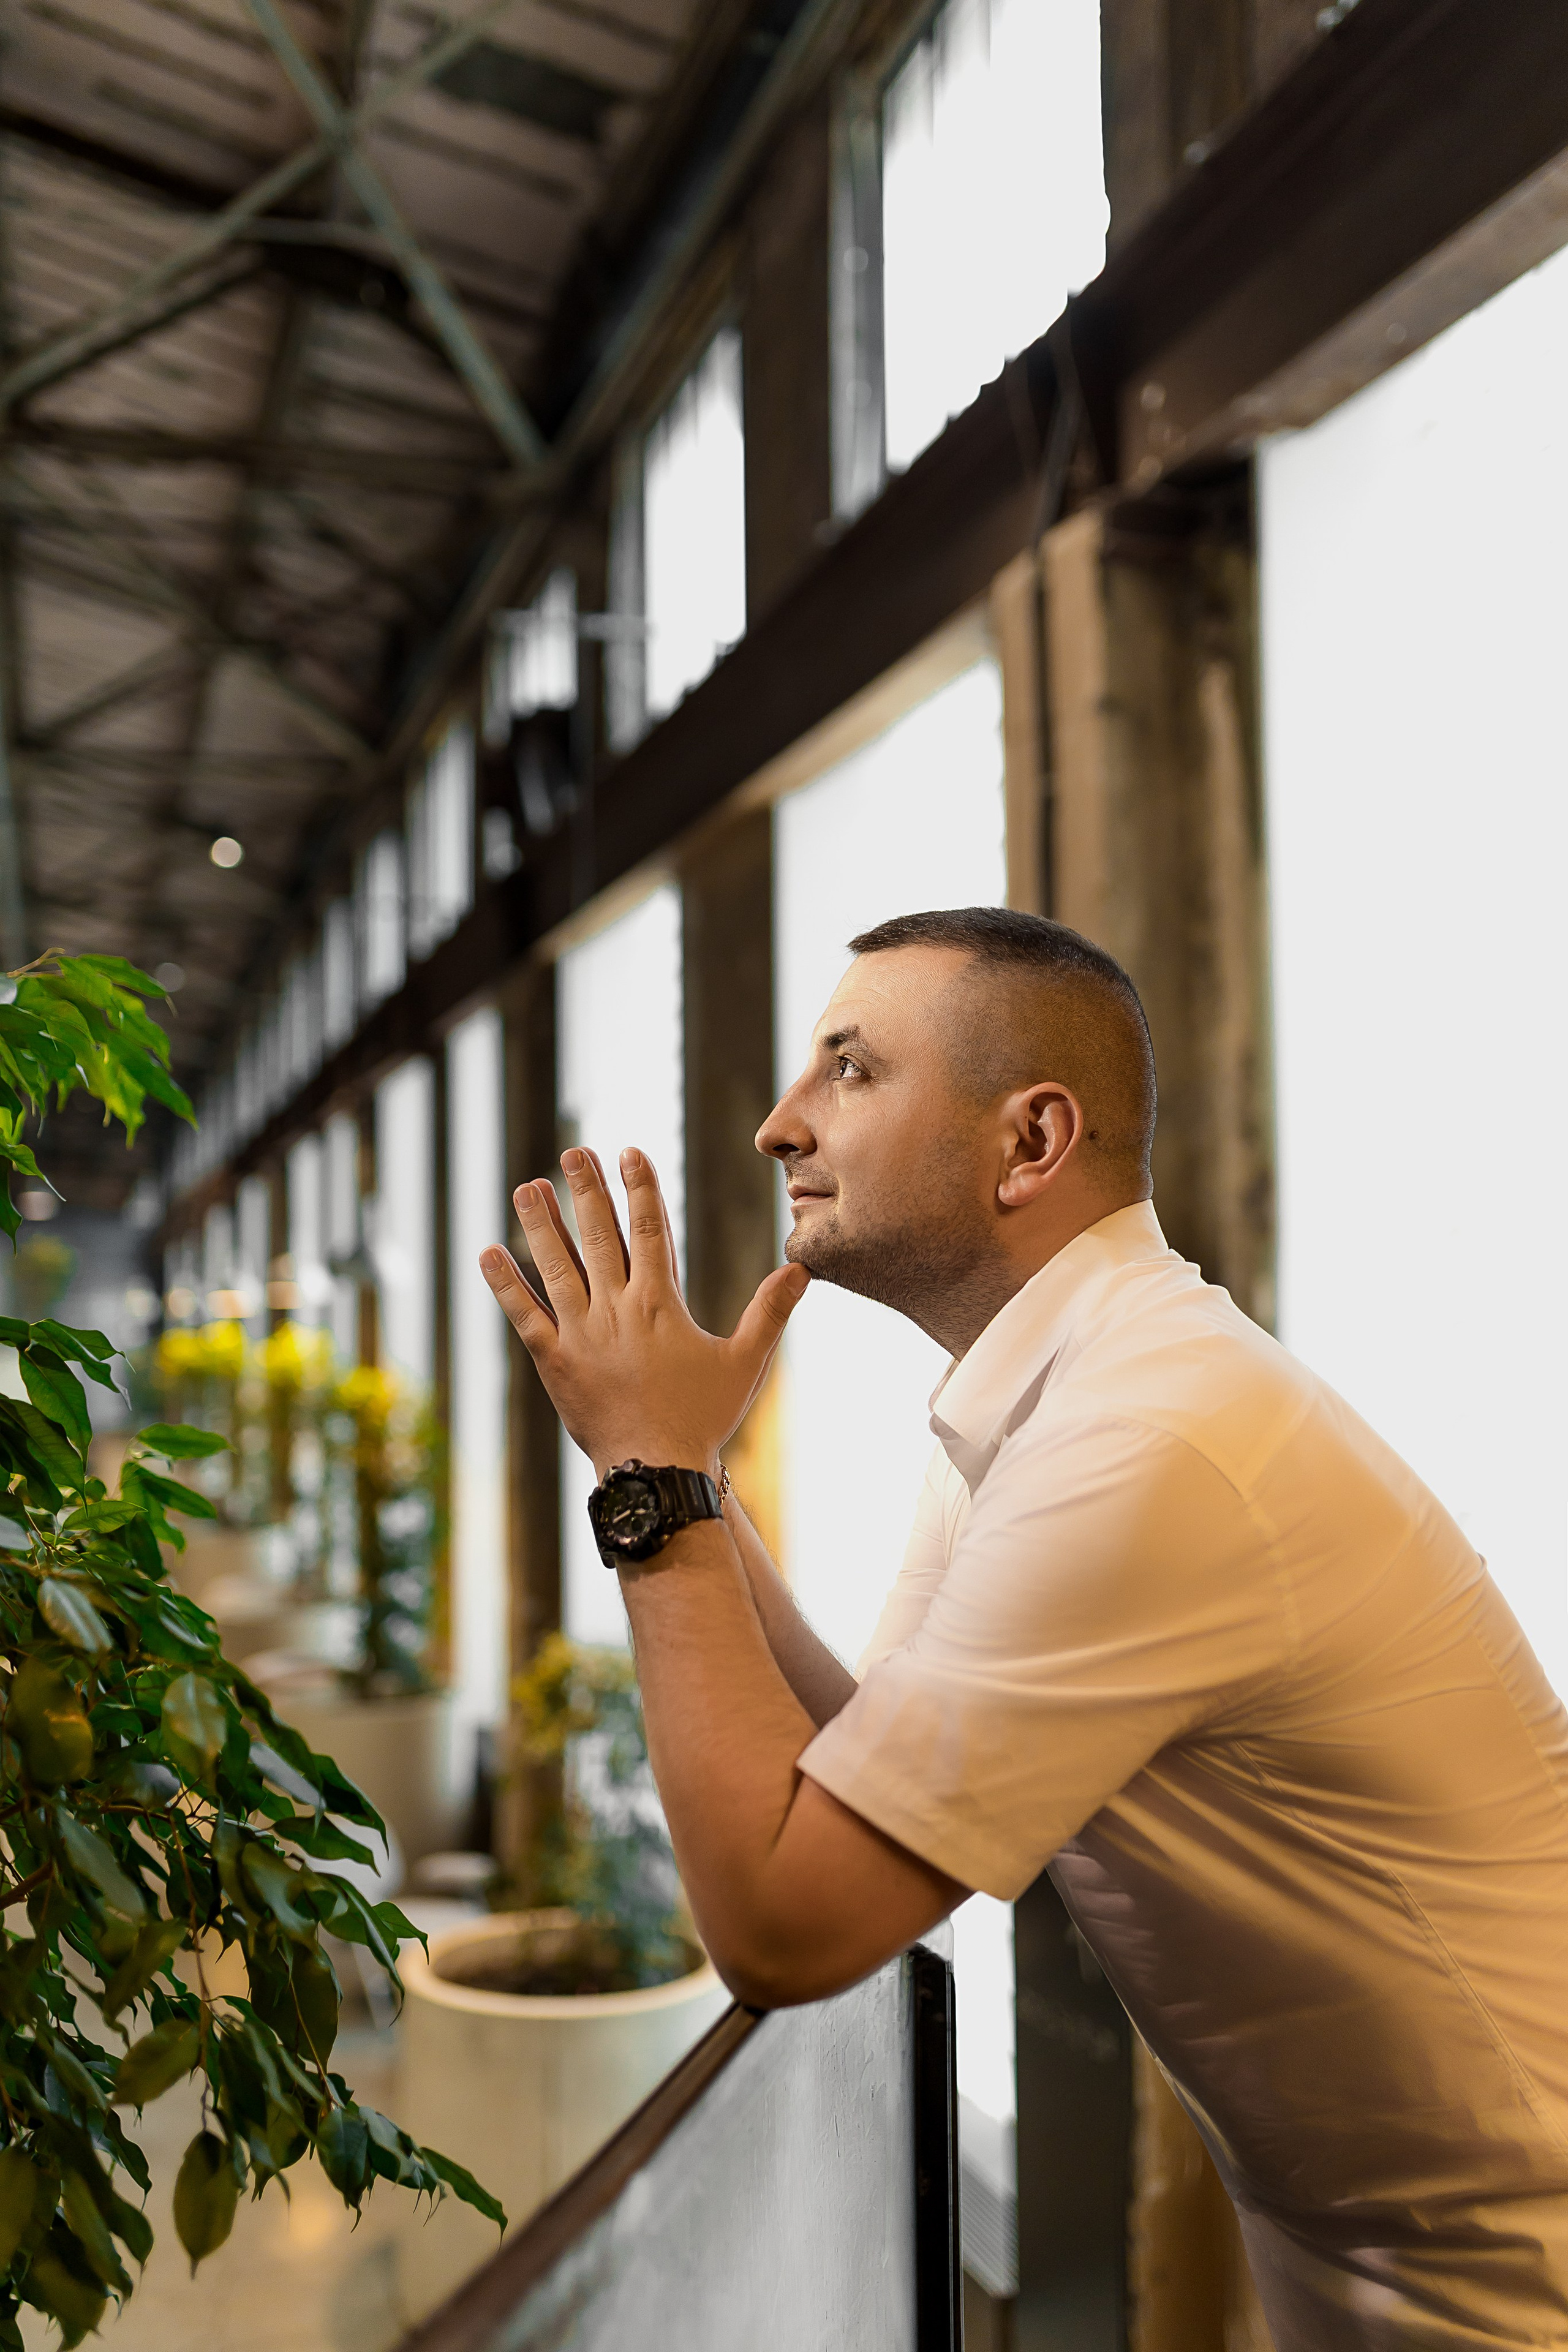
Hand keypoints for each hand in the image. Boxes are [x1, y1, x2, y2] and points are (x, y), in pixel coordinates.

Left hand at [480, 1146, 808, 1476]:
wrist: (655, 1469)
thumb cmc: (703, 1418)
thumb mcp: (745, 1363)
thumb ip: (770, 1312)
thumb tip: (802, 1269)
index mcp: (660, 1304)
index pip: (650, 1230)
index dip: (640, 1188)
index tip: (630, 1152)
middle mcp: (616, 1309)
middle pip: (599, 1235)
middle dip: (586, 1190)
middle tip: (573, 1152)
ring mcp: (580, 1333)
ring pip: (557, 1265)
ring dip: (542, 1222)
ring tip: (528, 1185)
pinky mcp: (553, 1359)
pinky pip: (524, 1314)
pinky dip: (505, 1284)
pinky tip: (487, 1253)